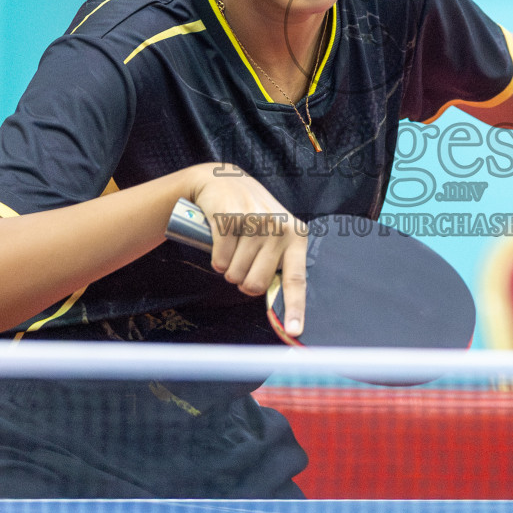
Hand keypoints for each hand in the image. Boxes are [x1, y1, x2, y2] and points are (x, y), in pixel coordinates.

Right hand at [185, 164, 307, 335]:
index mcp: (296, 236)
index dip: (294, 308)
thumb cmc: (252, 215)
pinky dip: (216, 259)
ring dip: (228, 268)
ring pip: (235, 275)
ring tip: (232, 247)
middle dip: (242, 280)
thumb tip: (280, 304)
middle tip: (241, 261)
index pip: (296, 279)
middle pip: (255, 284)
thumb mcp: (274, 233)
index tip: (293, 331)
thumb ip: (278, 261)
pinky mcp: (230, 219)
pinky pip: (220, 260)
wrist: (224, 181)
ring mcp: (255, 222)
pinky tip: (220, 242)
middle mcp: (279, 229)